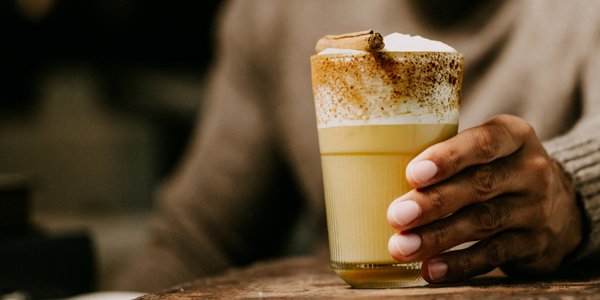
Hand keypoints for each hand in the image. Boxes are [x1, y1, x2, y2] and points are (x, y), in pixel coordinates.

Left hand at [386, 114, 583, 282]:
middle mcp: (530, 170)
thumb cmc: (498, 170)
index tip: (413, 174)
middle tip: (397, 215)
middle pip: (479, 185)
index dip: (448, 158)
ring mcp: (535, 209)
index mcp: (514, 136)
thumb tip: (377, 169)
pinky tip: (431, 269)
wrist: (559, 207)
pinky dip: (460, 264)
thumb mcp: (487, 150)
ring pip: (483, 222)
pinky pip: (494, 255)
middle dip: (433, 202)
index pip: (483, 142)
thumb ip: (448, 154)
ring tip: (402, 246)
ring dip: (438, 237)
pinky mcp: (534, 244)